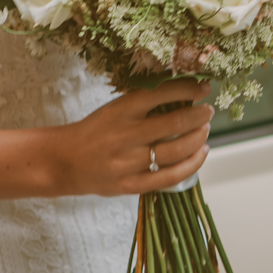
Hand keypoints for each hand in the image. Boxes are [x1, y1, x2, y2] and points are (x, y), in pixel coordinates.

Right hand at [52, 80, 213, 196]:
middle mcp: (125, 135)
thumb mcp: (114, 108)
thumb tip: (185, 93)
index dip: (189, 89)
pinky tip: (200, 153)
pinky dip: (192, 165)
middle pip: (174, 124)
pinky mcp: (131, 185)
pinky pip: (169, 177)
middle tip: (208, 111)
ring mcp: (128, 163)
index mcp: (120, 110)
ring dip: (198, 138)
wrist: (64, 161)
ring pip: (176, 151)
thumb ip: (144, 103)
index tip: (204, 87)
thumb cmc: (96, 130)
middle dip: (199, 115)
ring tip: (205, 130)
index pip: (161, 94)